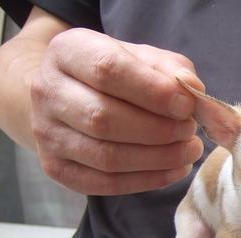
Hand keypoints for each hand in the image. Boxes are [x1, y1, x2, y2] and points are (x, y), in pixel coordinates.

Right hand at [30, 28, 204, 194]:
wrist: (68, 97)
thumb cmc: (116, 76)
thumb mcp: (144, 58)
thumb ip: (171, 70)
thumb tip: (194, 91)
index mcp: (67, 51)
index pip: (108, 70)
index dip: (153, 92)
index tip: (187, 106)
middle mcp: (48, 91)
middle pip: (104, 119)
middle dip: (159, 130)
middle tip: (190, 131)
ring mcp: (47, 134)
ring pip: (107, 157)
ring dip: (159, 158)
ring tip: (190, 150)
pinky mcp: (57, 168)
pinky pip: (106, 183)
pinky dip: (148, 180)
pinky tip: (175, 169)